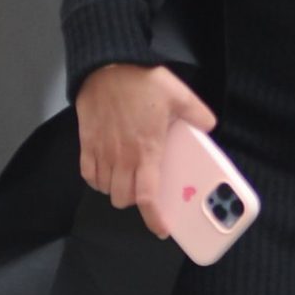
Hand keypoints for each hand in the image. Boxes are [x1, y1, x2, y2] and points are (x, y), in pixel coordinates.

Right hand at [75, 63, 216, 239]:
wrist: (105, 66)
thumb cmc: (141, 81)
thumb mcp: (178, 94)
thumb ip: (197, 113)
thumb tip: (209, 126)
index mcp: (146, 151)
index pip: (147, 196)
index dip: (153, 218)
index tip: (161, 229)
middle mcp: (122, 157)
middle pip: (123, 199)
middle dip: (135, 201)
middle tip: (145, 190)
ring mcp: (101, 152)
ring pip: (106, 190)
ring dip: (117, 190)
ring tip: (128, 178)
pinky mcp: (86, 143)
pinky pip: (88, 175)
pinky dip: (97, 180)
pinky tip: (107, 170)